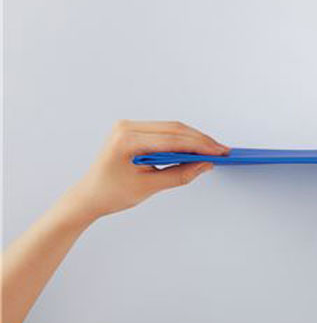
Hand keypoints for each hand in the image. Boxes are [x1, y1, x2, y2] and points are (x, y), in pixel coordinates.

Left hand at [67, 120, 228, 219]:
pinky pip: (164, 131)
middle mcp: (127, 127)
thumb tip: (204, 165)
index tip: (220, 152)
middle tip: (222, 151)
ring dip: (193, 139)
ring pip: (171, 128)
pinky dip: (181, 139)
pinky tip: (195, 148)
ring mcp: (129, 126)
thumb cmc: (110, 193)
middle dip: (201, 141)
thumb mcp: (149, 188)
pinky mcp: (133, 130)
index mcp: (127, 140)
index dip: (200, 145)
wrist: (88, 196)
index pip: (173, 139)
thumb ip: (180, 174)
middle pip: (175, 129)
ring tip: (213, 150)